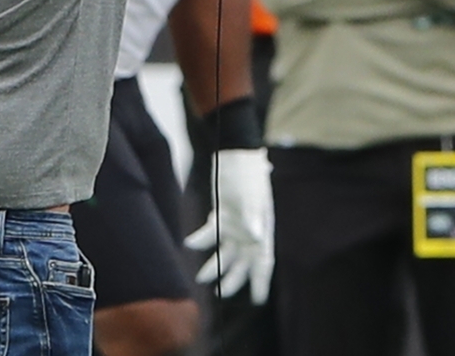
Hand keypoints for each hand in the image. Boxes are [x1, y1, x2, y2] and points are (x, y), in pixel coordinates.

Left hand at [186, 148, 274, 302]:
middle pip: (243, 263)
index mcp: (263, 232)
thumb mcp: (254, 197)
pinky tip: (190, 243)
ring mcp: (235, 226)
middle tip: (220, 292)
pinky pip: (210, 234)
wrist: (236, 155)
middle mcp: (249, 233)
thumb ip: (254, 219)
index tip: (258, 300)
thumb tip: (258, 238)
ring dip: (215, 266)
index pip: (264, 262)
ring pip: (225, 253)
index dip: (261, 282)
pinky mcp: (221, 217)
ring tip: (202, 278)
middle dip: (233, 280)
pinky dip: (200, 241)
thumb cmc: (250, 176)